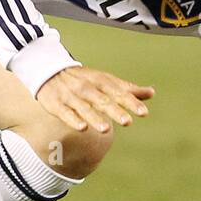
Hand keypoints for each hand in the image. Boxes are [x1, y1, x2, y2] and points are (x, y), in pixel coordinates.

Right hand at [36, 67, 154, 131]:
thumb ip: (127, 89)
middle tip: (127, 122)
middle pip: (102, 100)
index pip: (118, 93)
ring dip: (95, 118)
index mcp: (101, 81)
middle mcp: (87, 88)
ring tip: (106, 129)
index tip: (143, 113)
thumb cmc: (83, 80)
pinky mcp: (56, 104)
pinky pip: (65, 113)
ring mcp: (71, 96)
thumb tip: (151, 93)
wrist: (49, 71)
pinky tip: (82, 128)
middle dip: (114, 110)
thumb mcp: (105, 80)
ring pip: (84, 107)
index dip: (131, 103)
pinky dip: (73, 120)